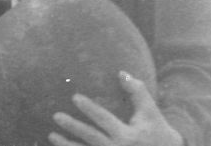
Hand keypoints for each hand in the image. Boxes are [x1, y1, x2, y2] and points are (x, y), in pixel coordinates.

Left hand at [48, 72, 182, 145]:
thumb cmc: (159, 133)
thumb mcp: (151, 112)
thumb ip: (137, 92)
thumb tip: (121, 72)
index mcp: (128, 135)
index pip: (104, 119)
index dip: (90, 108)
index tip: (74, 98)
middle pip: (91, 138)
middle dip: (73, 127)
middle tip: (56, 116)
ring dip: (68, 145)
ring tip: (51, 136)